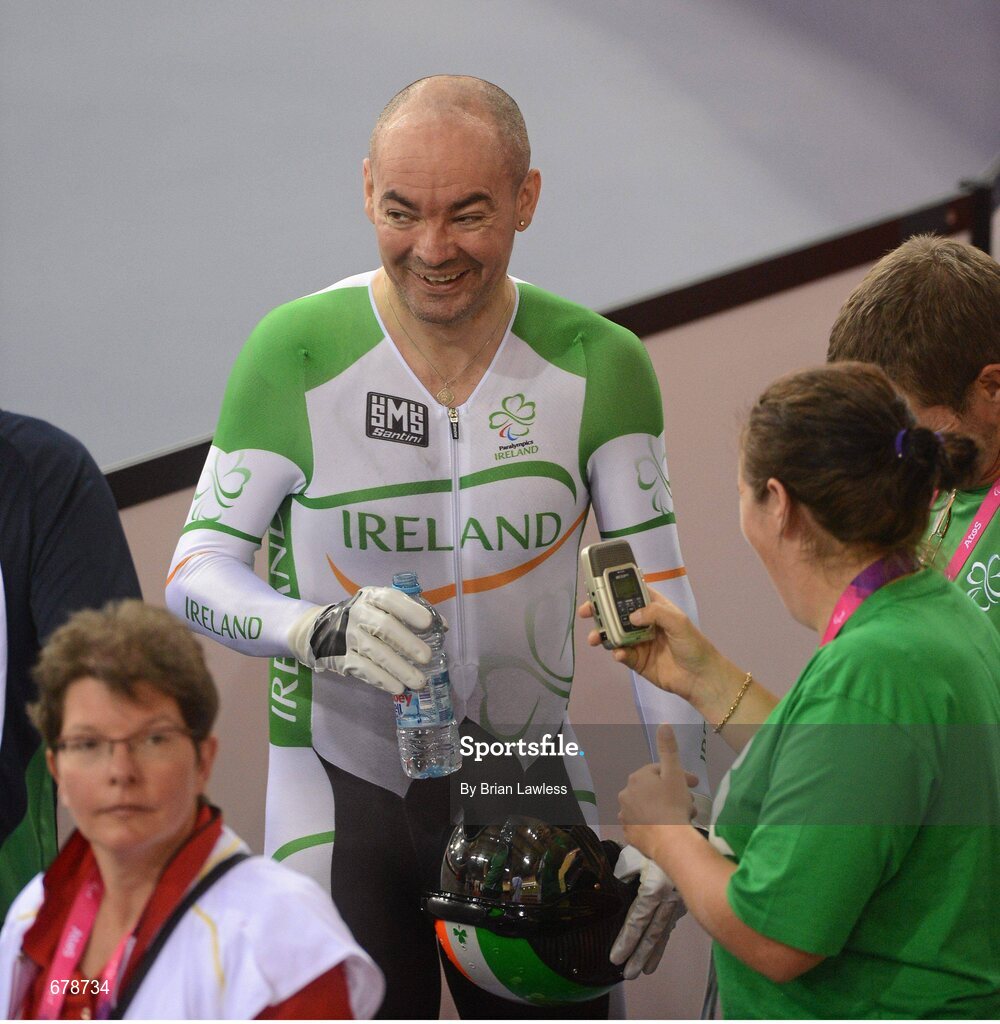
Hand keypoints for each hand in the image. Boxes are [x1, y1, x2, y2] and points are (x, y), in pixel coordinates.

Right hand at [288, 587, 433, 694]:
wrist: (322, 629)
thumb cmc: (366, 616)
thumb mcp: (384, 607)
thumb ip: (413, 613)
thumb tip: (443, 626)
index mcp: (372, 597)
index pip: (391, 599)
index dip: (410, 610)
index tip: (428, 624)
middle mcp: (358, 614)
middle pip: (384, 627)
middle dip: (407, 643)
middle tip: (427, 657)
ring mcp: (348, 636)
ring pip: (375, 652)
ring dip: (399, 668)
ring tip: (419, 682)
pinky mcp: (341, 657)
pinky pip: (363, 669)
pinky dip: (382, 679)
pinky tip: (397, 688)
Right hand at [578, 589, 717, 702]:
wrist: (700, 678)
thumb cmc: (693, 645)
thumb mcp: (678, 622)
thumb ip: (655, 613)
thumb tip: (631, 616)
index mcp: (655, 608)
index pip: (632, 593)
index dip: (615, 589)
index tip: (598, 588)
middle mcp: (644, 622)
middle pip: (617, 613)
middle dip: (600, 611)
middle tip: (586, 612)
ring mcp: (638, 642)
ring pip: (615, 634)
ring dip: (603, 634)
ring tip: (595, 638)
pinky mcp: (636, 661)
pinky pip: (621, 654)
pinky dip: (617, 653)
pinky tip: (619, 654)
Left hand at [610, 845, 685, 978]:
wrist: (683, 832)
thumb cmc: (654, 839)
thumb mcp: (633, 854)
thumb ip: (623, 873)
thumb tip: (618, 887)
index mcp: (654, 888)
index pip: (636, 921)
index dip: (626, 941)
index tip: (616, 958)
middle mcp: (668, 899)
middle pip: (652, 934)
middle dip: (640, 956)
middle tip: (629, 975)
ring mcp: (678, 900)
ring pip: (664, 931)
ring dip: (653, 952)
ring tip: (644, 970)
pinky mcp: (683, 898)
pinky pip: (671, 922)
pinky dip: (664, 936)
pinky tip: (658, 945)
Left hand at [618, 725, 699, 855]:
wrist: (669, 841)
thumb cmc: (672, 804)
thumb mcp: (674, 773)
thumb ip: (668, 748)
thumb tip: (663, 724)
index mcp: (637, 778)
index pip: (659, 772)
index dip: (679, 776)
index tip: (694, 784)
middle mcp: (626, 794)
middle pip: (654, 790)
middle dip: (672, 794)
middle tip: (690, 804)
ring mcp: (626, 816)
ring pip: (648, 808)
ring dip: (663, 809)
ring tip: (682, 818)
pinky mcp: (629, 834)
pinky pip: (643, 825)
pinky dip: (654, 824)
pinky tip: (667, 828)